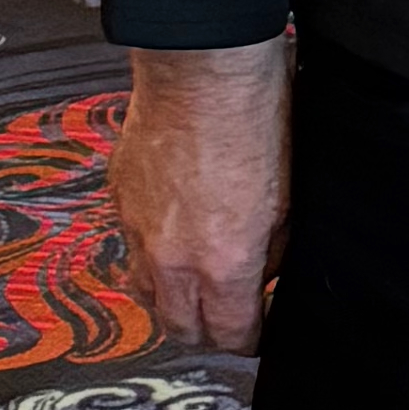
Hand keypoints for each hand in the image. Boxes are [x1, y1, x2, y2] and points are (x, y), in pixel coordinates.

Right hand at [111, 38, 289, 347]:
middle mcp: (172, 257)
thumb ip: (272, 253)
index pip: (230, 335)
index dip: (250, 341)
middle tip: (228, 320)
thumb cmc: (253, 118)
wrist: (203, 68)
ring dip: (171, 301)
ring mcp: (138, 230)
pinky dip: (150, 255)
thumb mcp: (289, 200)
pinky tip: (173, 236)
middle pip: (179, 329)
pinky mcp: (119, 199)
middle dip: (207, 334)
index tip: (260, 333)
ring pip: (145, 294)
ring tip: (195, 288)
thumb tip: (264, 275)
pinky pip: (130, 247)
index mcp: (223, 262)